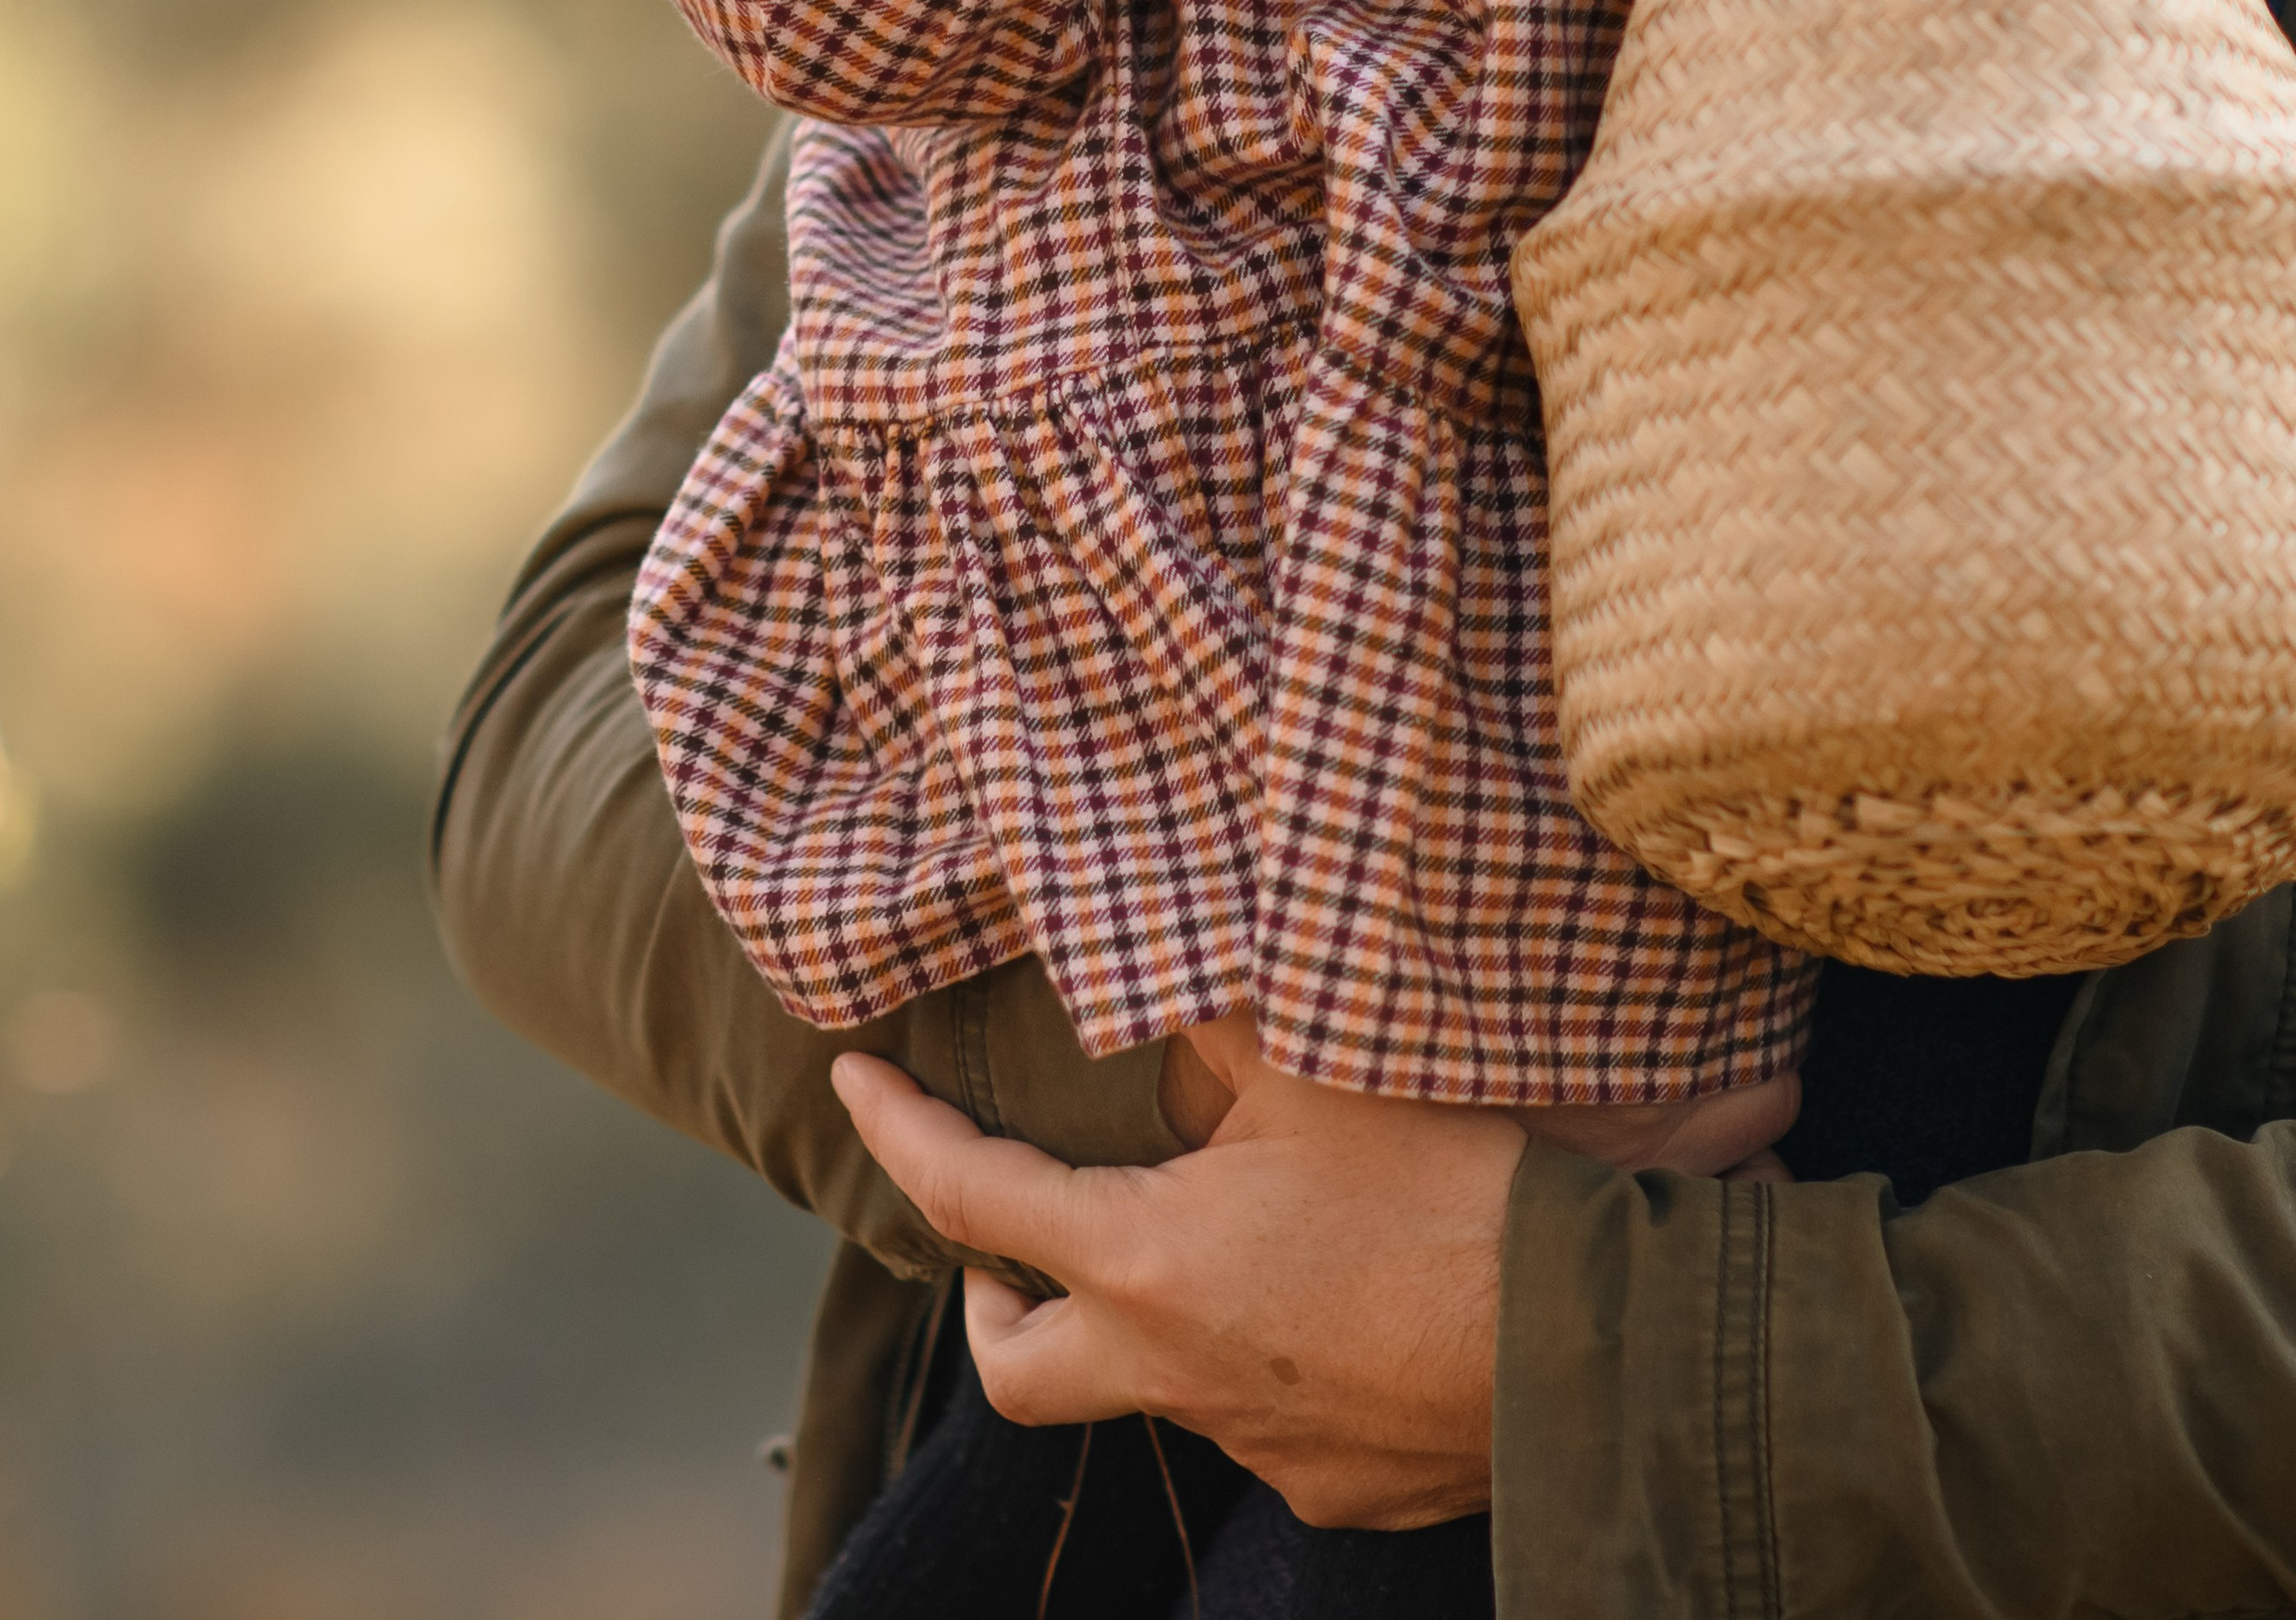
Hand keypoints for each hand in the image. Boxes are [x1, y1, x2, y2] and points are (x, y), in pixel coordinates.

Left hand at [832, 1026, 1518, 1528]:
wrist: (1586, 1339)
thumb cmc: (1446, 1183)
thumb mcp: (1314, 1060)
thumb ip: (1207, 1011)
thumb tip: (1141, 948)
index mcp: (1146, 1261)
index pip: (976, 1194)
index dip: (900, 1131)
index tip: (852, 1081)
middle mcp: (1177, 1374)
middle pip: (1020, 1372)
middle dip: (990, 1307)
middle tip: (997, 1247)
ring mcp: (1257, 1449)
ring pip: (1157, 1392)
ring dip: (1154, 1322)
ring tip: (1211, 1242)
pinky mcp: (1338, 1490)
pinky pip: (1269, 1428)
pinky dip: (1268, 1364)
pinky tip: (1330, 1306)